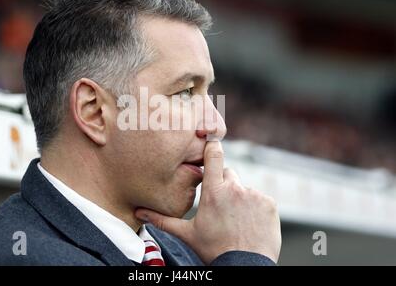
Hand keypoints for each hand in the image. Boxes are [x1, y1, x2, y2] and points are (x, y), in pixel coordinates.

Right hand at [135, 140, 281, 263]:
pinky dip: (256, 207)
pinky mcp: (269, 203)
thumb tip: (141, 213)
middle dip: (224, 184)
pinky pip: (260, 198)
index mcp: (213, 192)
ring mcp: (254, 195)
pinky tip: (250, 223)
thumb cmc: (215, 250)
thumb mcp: (187, 234)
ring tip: (236, 219)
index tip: (211, 144)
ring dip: (240, 198)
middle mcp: (234, 188)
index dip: (212, 147)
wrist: (244, 266)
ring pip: (244, 188)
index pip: (213, 155)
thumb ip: (163, 220)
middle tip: (221, 206)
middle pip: (228, 174)